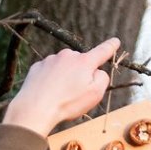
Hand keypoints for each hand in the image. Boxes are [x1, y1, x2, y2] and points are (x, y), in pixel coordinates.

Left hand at [1, 38, 120, 135]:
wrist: (35, 108)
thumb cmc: (68, 103)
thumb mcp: (95, 94)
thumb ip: (102, 78)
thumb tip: (97, 70)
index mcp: (84, 61)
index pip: (102, 51)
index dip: (110, 47)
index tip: (115, 41)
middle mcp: (68, 55)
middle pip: (80, 63)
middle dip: (81, 74)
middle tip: (76, 94)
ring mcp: (51, 60)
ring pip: (64, 67)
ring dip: (65, 78)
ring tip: (60, 96)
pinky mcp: (37, 66)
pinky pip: (49, 72)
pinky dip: (51, 81)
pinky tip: (48, 93)